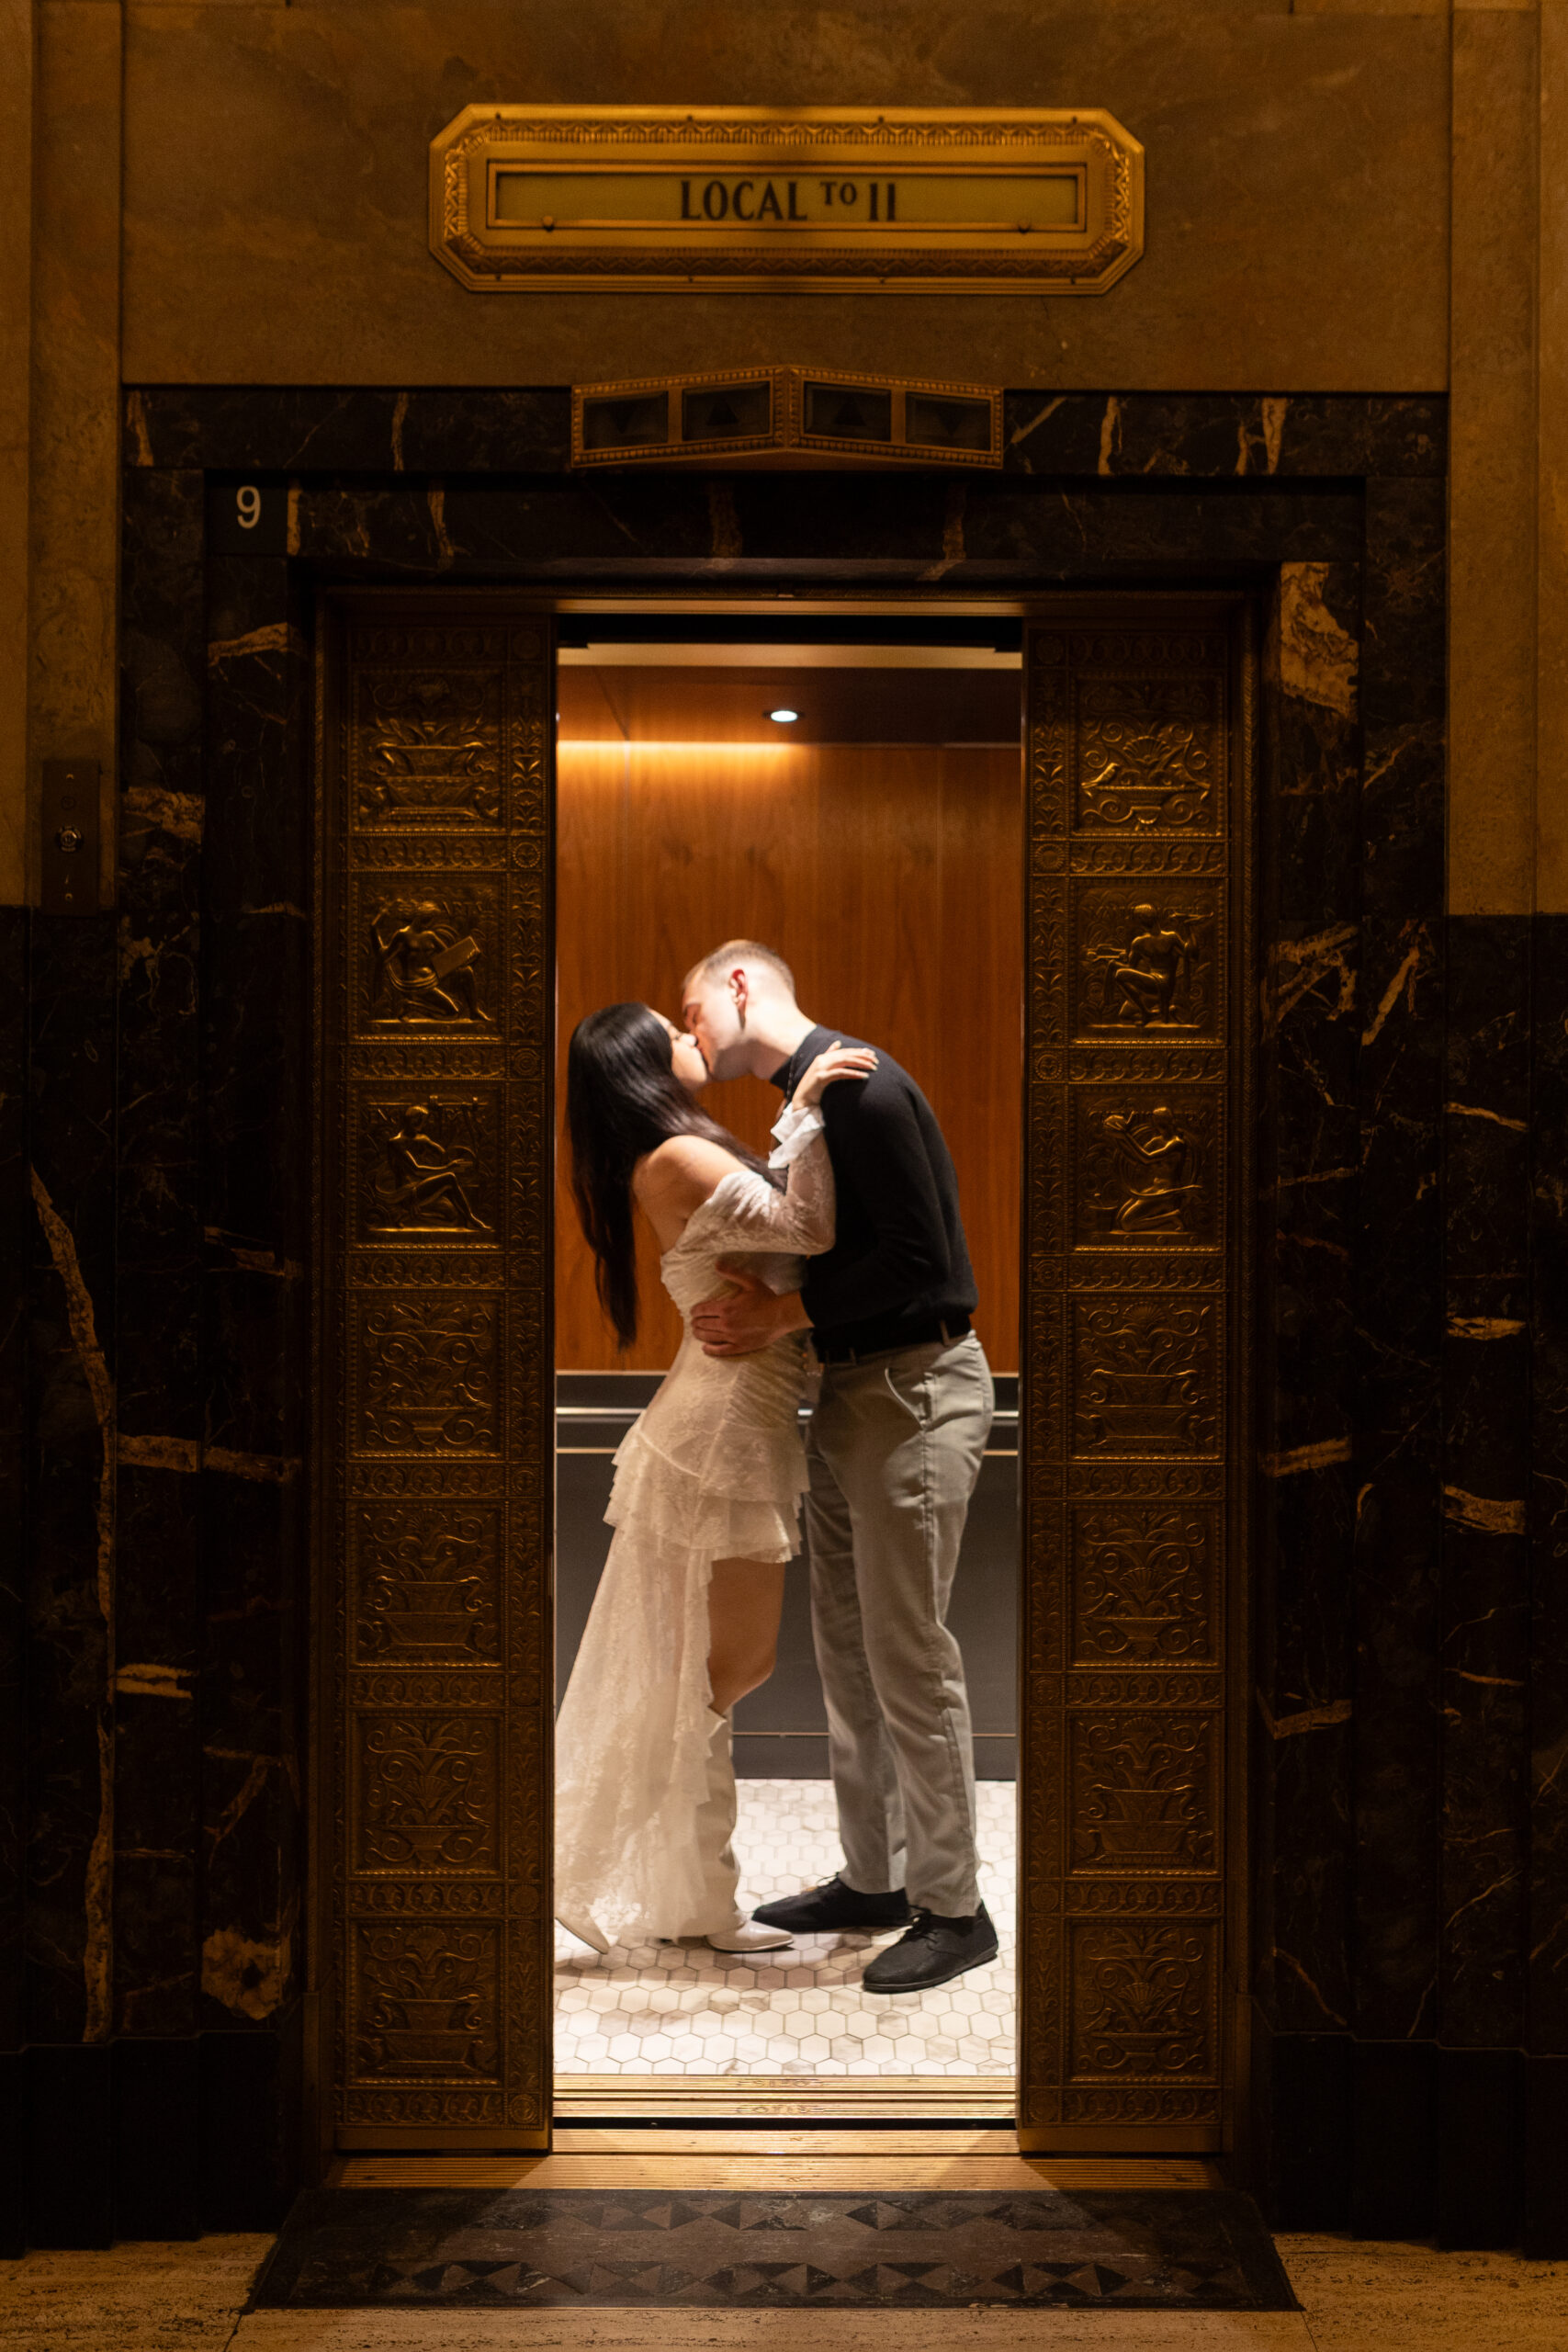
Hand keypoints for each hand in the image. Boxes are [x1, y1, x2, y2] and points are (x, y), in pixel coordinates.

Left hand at [691, 1264, 809, 1357]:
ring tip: (696, 1332)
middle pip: (703, 1324)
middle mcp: (726, 1324)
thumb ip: (731, 1273)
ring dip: (699, 1334)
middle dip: (696, 1322)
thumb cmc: (766, 1298)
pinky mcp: (740, 1347)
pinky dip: (711, 1350)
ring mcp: (732, 1337)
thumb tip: (716, 1264)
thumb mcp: (749, 1281)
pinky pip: (721, 1351)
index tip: (693, 1311)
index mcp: (726, 1308)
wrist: (781, 1316)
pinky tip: (705, 1349)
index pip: (703, 1310)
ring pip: (709, 1337)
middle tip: (693, 1322)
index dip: (695, 1311)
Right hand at [795, 1040, 876, 1109]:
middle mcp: (822, 1060)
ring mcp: (820, 1068)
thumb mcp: (822, 1070)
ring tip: (873, 1068)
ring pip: (844, 1061)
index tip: (872, 1054)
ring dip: (860, 1063)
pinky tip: (864, 1076)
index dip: (859, 1051)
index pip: (845, 1051)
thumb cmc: (814, 1088)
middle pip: (846, 1055)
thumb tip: (838, 1042)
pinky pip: (840, 1073)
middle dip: (862, 1057)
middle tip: (876, 1061)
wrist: (802, 1101)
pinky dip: (853, 1074)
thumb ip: (829, 1056)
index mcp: (823, 1057)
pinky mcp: (820, 1078)